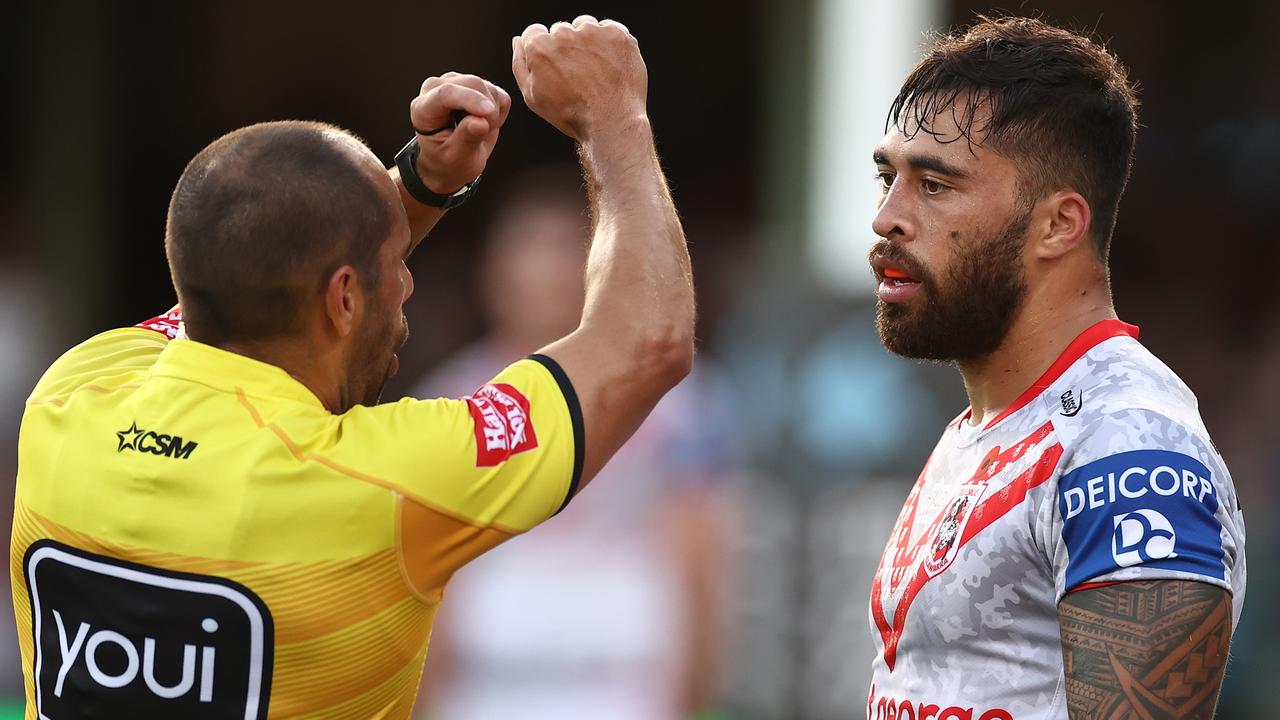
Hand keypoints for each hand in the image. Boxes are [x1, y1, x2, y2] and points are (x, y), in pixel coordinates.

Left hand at [408, 73, 510, 192]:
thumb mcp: (456, 158)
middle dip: (488, 110)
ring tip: (480, 132)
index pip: (446, 93)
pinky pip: (498, 93)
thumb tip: (482, 121)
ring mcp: (455, 83)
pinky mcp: (473, 86)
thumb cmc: (447, 161)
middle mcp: (436, 89)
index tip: (489, 112)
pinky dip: (499, 111)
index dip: (470, 99)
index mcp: (423, 108)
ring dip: (493, 113)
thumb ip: (466, 139)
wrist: (448, 162)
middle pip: (472, 84)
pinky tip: (486, 123)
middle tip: (484, 134)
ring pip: (488, 87)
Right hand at [511, 16, 647, 141]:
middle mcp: (564, 34)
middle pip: (560, 30)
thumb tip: (518, 42)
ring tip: (594, 70)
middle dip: (565, 47)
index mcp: (540, 47)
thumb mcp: (533, 97)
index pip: (534, 32)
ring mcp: (592, 32)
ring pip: (584, 26)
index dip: (543, 50)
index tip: (555, 64)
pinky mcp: (616, 34)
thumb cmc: (572, 114)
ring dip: (586, 42)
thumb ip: (520, 64)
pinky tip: (609, 65)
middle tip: (577, 74)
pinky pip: (608, 29)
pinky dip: (609, 43)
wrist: (612, 122)